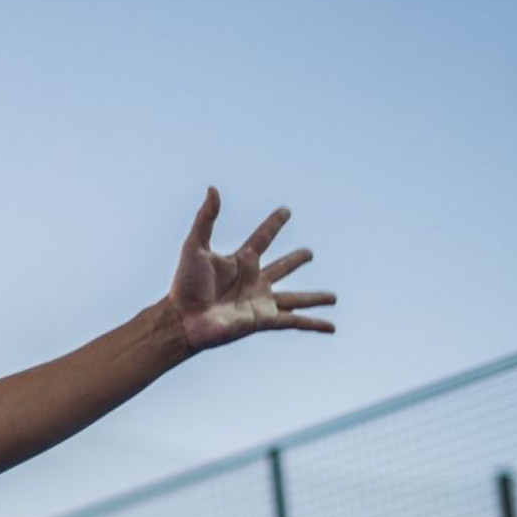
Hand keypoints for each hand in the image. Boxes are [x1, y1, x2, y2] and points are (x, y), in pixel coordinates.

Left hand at [168, 188, 334, 352]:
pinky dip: (314, 324)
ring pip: (295, 298)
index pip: (262, 238)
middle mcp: (253, 281)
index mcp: (241, 261)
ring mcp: (260, 301)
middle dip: (295, 260)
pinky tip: (331, 327)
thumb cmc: (185, 284)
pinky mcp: (263, 319)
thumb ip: (206, 218)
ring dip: (314, 297)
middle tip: (309, 254)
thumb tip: (213, 189)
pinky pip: (295, 321)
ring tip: (333, 297)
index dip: (274, 224)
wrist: (182, 318)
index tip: (286, 211)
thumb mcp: (194, 246)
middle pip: (282, 267)